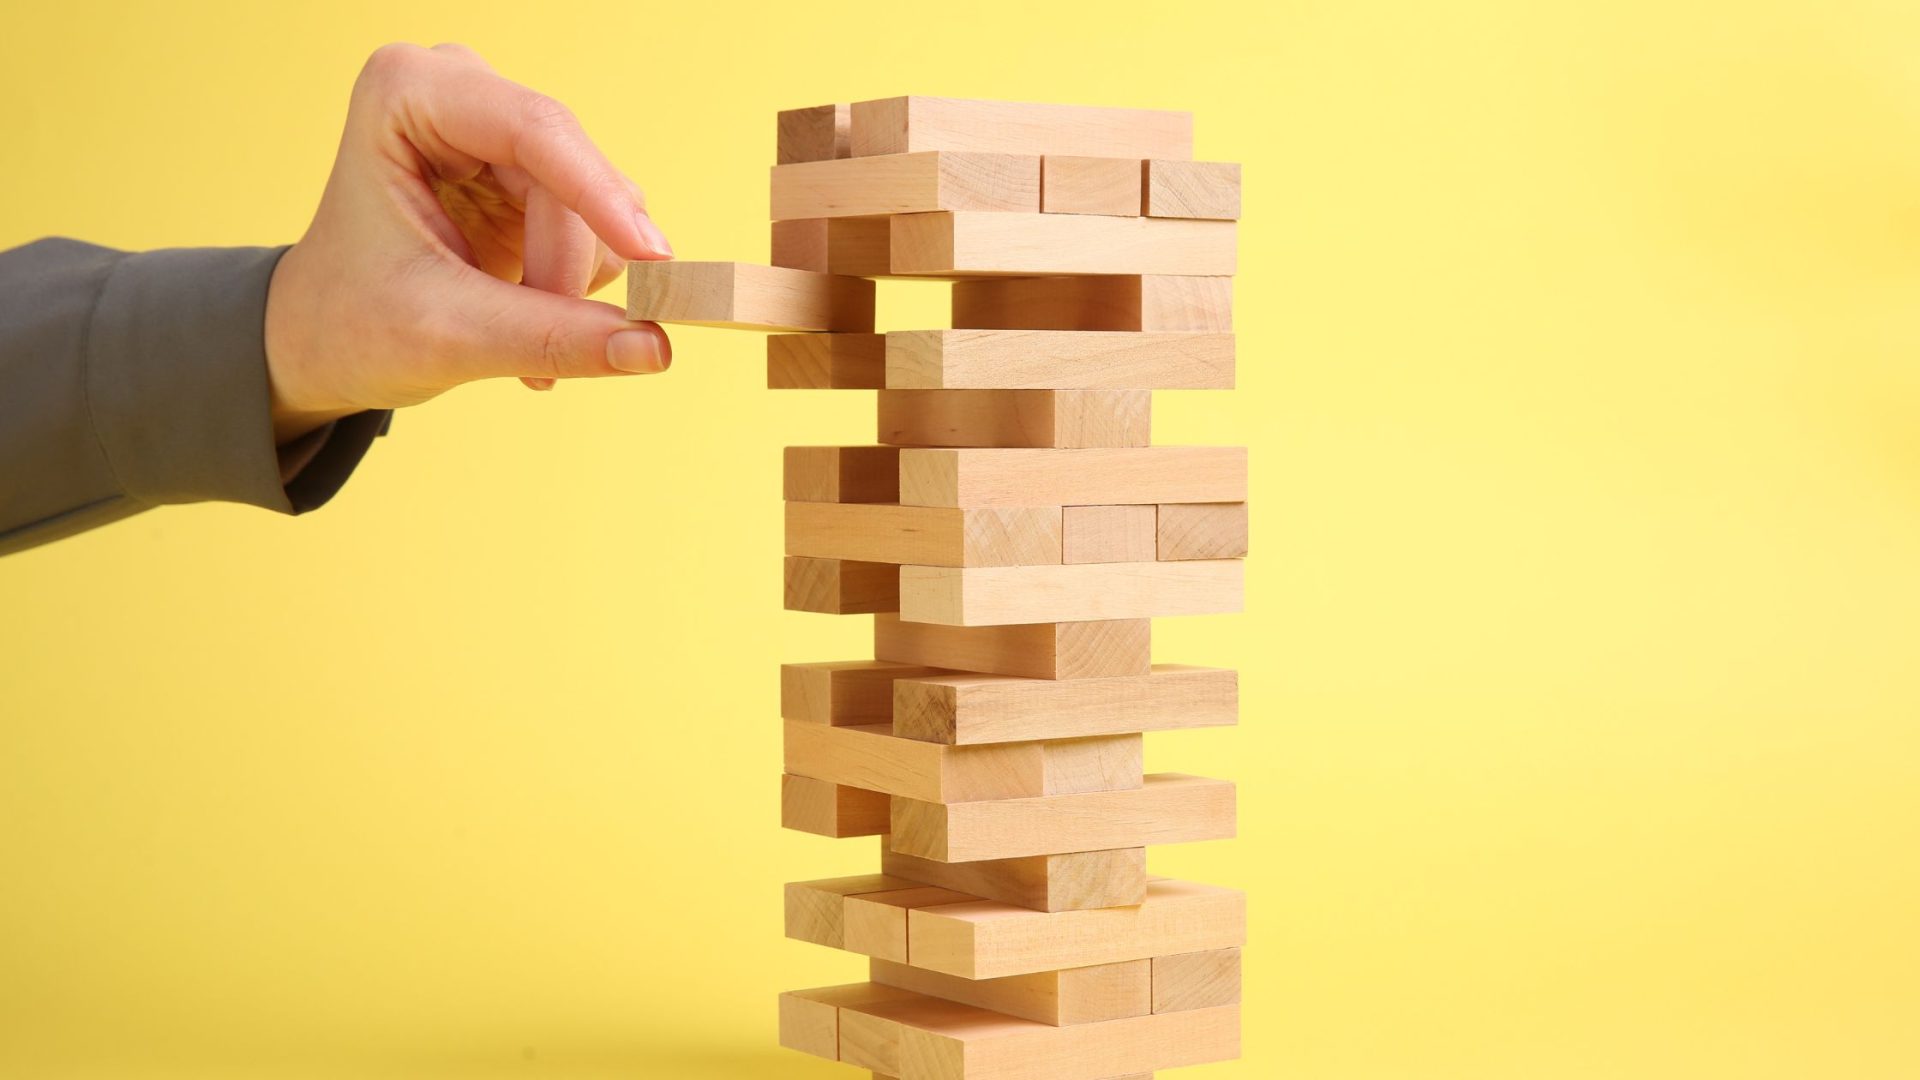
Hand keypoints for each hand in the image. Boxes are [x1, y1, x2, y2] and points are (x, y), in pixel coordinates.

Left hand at [264, 43, 672, 441]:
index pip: (534, 129)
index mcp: (407, 93)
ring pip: (599, 202)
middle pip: (571, 174)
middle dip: (568, 270)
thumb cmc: (352, 322)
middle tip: (550, 359)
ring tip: (523, 343)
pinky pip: (600, 225)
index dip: (599, 197)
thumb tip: (655, 349)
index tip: (651, 261)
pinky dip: (578, 283)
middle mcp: (461, 91)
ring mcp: (500, 132)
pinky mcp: (531, 175)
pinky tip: (533, 315)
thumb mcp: (447, 336)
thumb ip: (551, 337)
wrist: (323, 340)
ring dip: (575, 283)